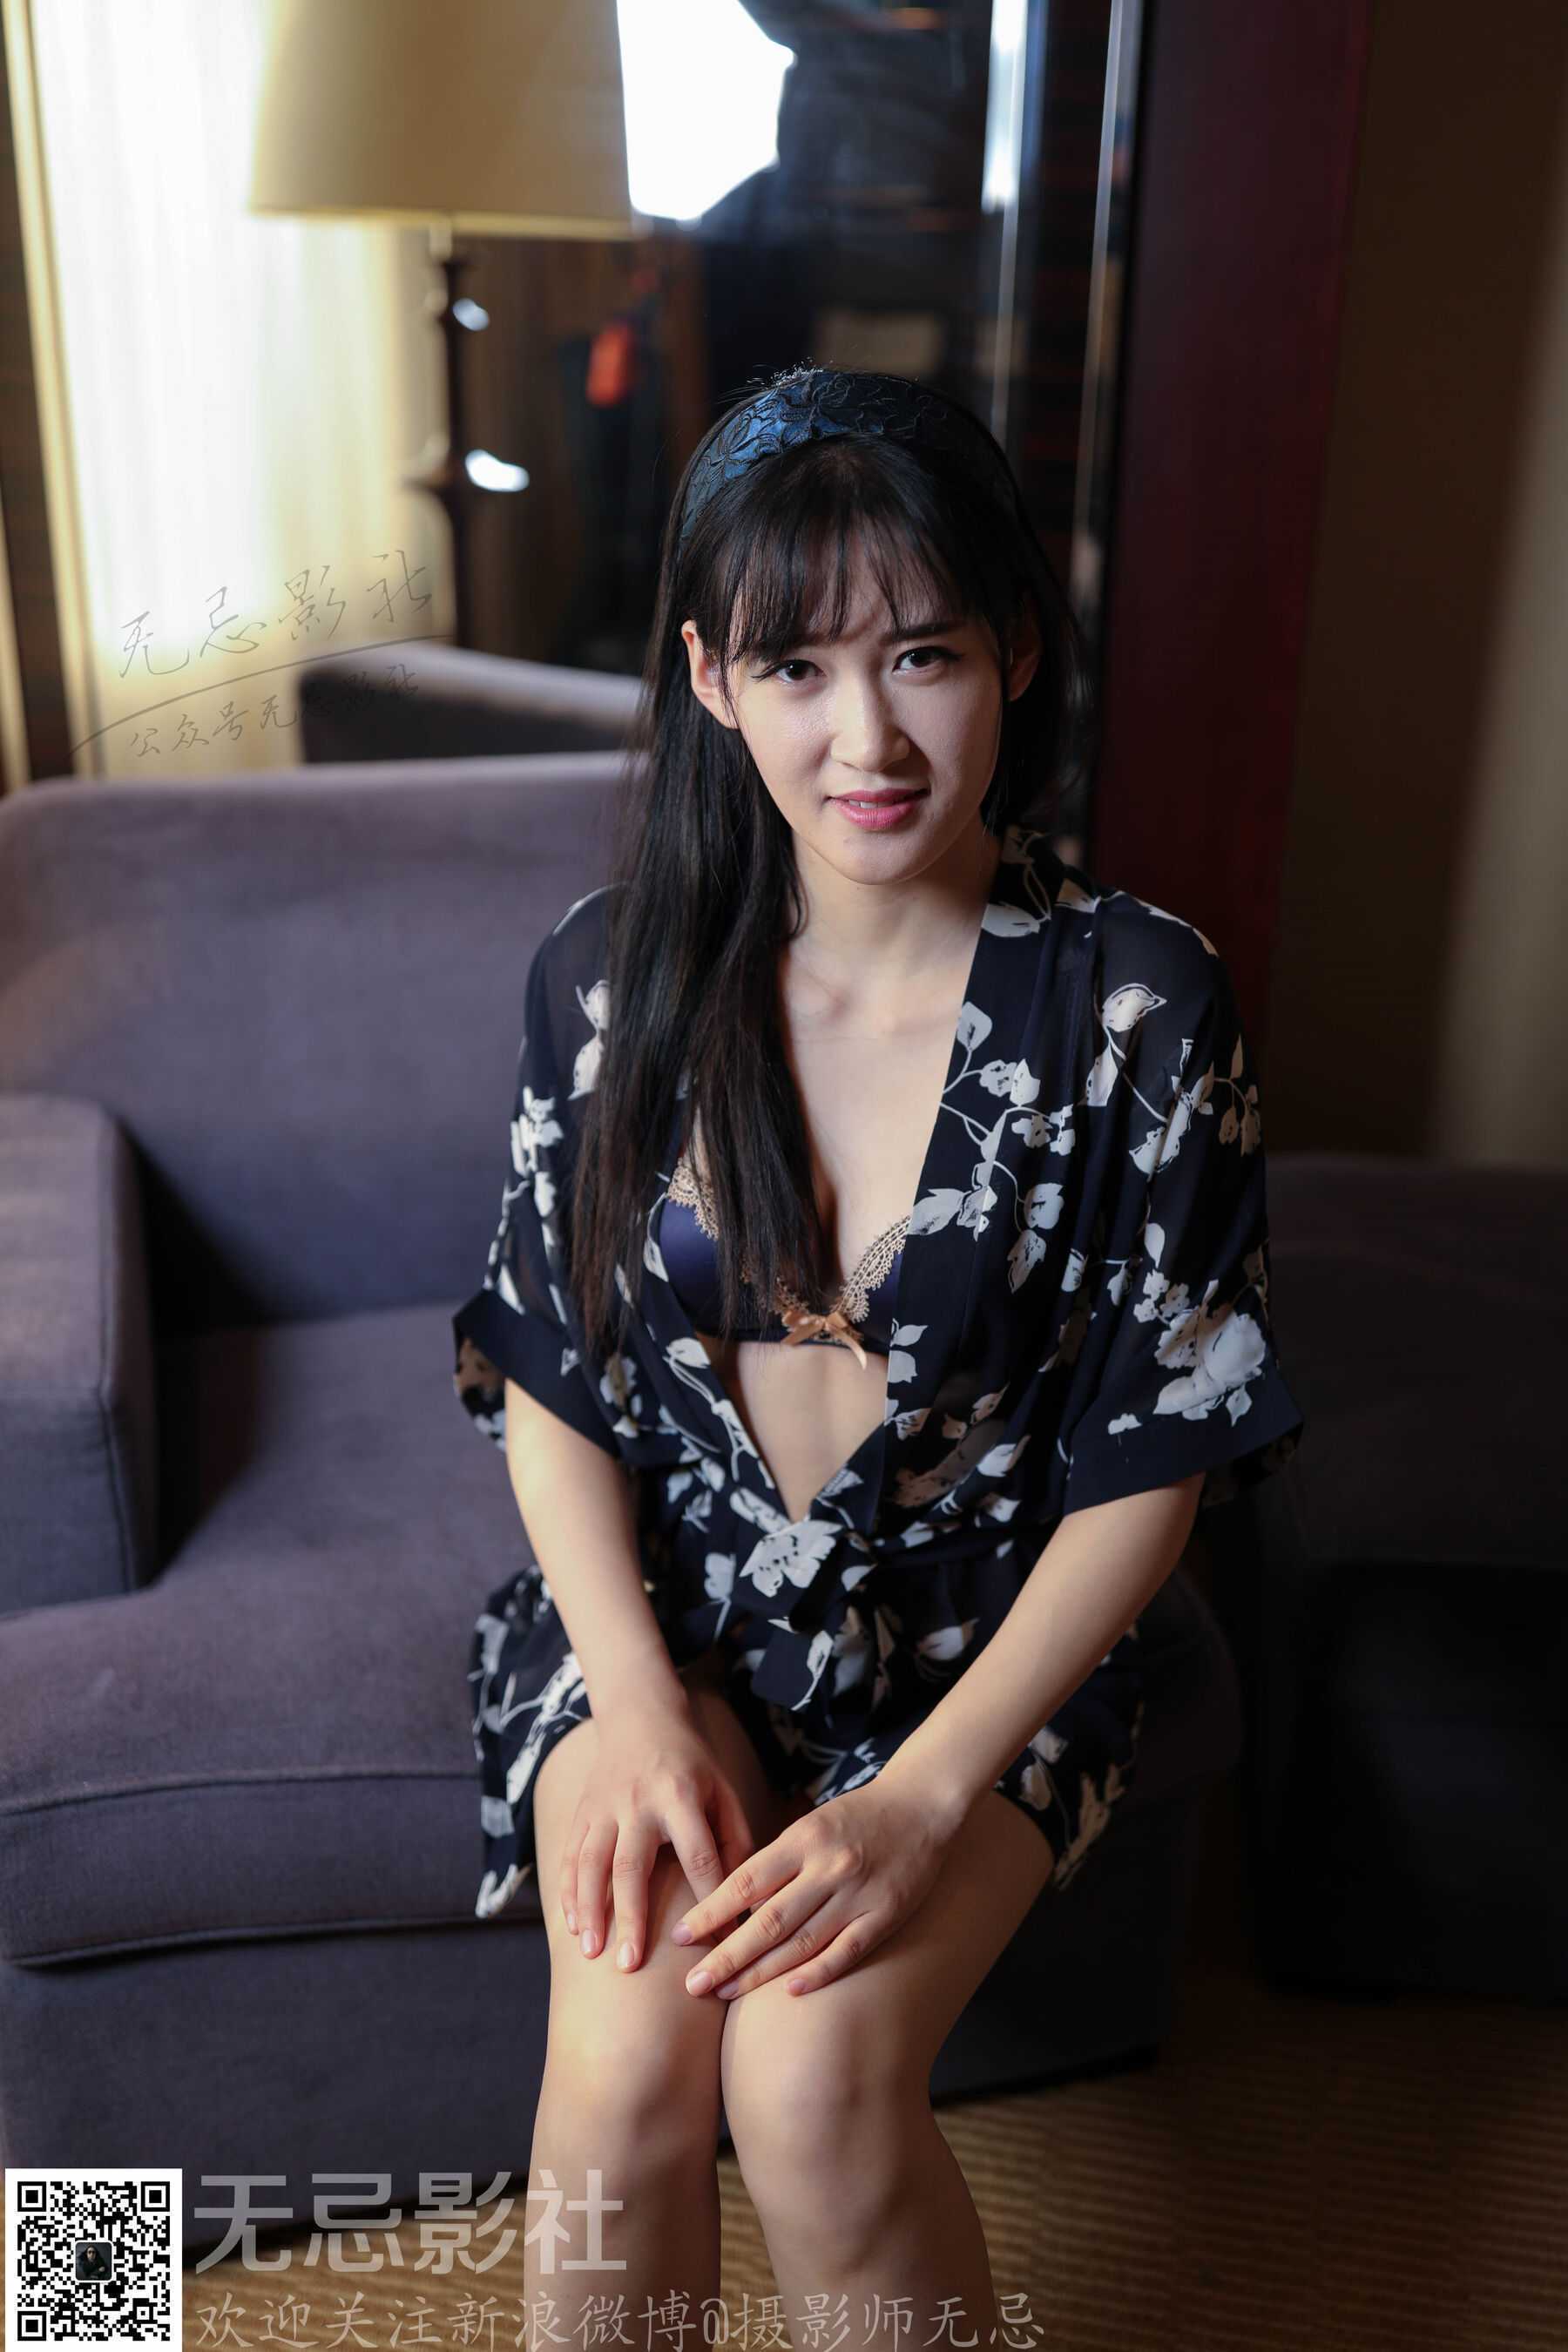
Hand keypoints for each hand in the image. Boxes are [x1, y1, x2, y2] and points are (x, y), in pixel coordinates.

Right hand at [560, 1695, 756, 1975]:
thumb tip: (744, 1898)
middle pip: (632, 1865)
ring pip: (591, 1863)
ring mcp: (603, 1806)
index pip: (697, 1854)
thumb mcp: (723, 1789)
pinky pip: (569, 1855)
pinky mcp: (581, 1811)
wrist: (640, 1716)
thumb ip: (735, 1839)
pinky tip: (572, 1927)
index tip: (716, 1946)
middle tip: (630, 1966)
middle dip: (630, 1917)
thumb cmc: (692, 1763)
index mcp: (681, 1796)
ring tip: (591, 1953)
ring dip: (590, 1910)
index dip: (709, 1900)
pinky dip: (568, 1892)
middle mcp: (637, 1801)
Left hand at [669, 1772, 958, 1998]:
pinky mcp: (885, 1915)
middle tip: (691, 1984)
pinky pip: (846, 1951)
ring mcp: (857, 1894)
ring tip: (725, 1992)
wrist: (922, 1805)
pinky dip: (817, 1974)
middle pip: (768, 1920)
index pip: (746, 1881)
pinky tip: (787, 1992)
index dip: (711, 1911)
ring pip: (801, 1942)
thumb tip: (731, 1904)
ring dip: (760, 1973)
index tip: (680, 1936)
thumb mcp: (810, 1823)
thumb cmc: (856, 1817)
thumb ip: (777, 1861)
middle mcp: (827, 1868)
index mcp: (802, 1840)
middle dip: (726, 1955)